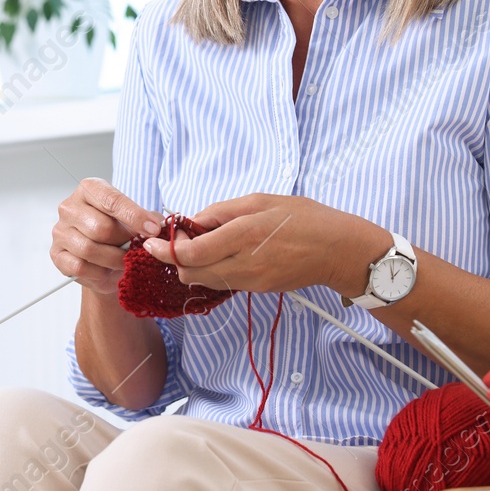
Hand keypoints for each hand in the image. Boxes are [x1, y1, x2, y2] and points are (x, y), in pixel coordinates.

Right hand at [51, 178, 164, 297]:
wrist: (102, 257)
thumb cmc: (118, 233)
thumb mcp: (135, 220)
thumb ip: (147, 219)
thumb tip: (158, 224)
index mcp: (90, 189)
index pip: (112, 200)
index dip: (135, 216)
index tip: (153, 230)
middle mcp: (70, 207)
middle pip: (101, 227)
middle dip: (124, 242)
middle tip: (137, 250)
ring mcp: (60, 231)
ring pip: (90, 249)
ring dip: (114, 260)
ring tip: (125, 261)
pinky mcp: (56, 254)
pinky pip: (80, 266)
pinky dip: (99, 272)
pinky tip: (107, 270)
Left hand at [140, 193, 385, 298]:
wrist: (337, 250)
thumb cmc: (303, 218)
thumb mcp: (259, 200)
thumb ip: (220, 212)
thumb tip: (192, 222)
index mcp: (244, 235)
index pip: (191, 254)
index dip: (165, 250)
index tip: (152, 241)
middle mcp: (244, 264)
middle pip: (190, 274)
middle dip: (175, 259)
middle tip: (178, 239)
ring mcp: (251, 282)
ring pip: (204, 281)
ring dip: (193, 266)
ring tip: (200, 244)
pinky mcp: (257, 290)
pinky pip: (223, 283)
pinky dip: (212, 270)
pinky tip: (220, 253)